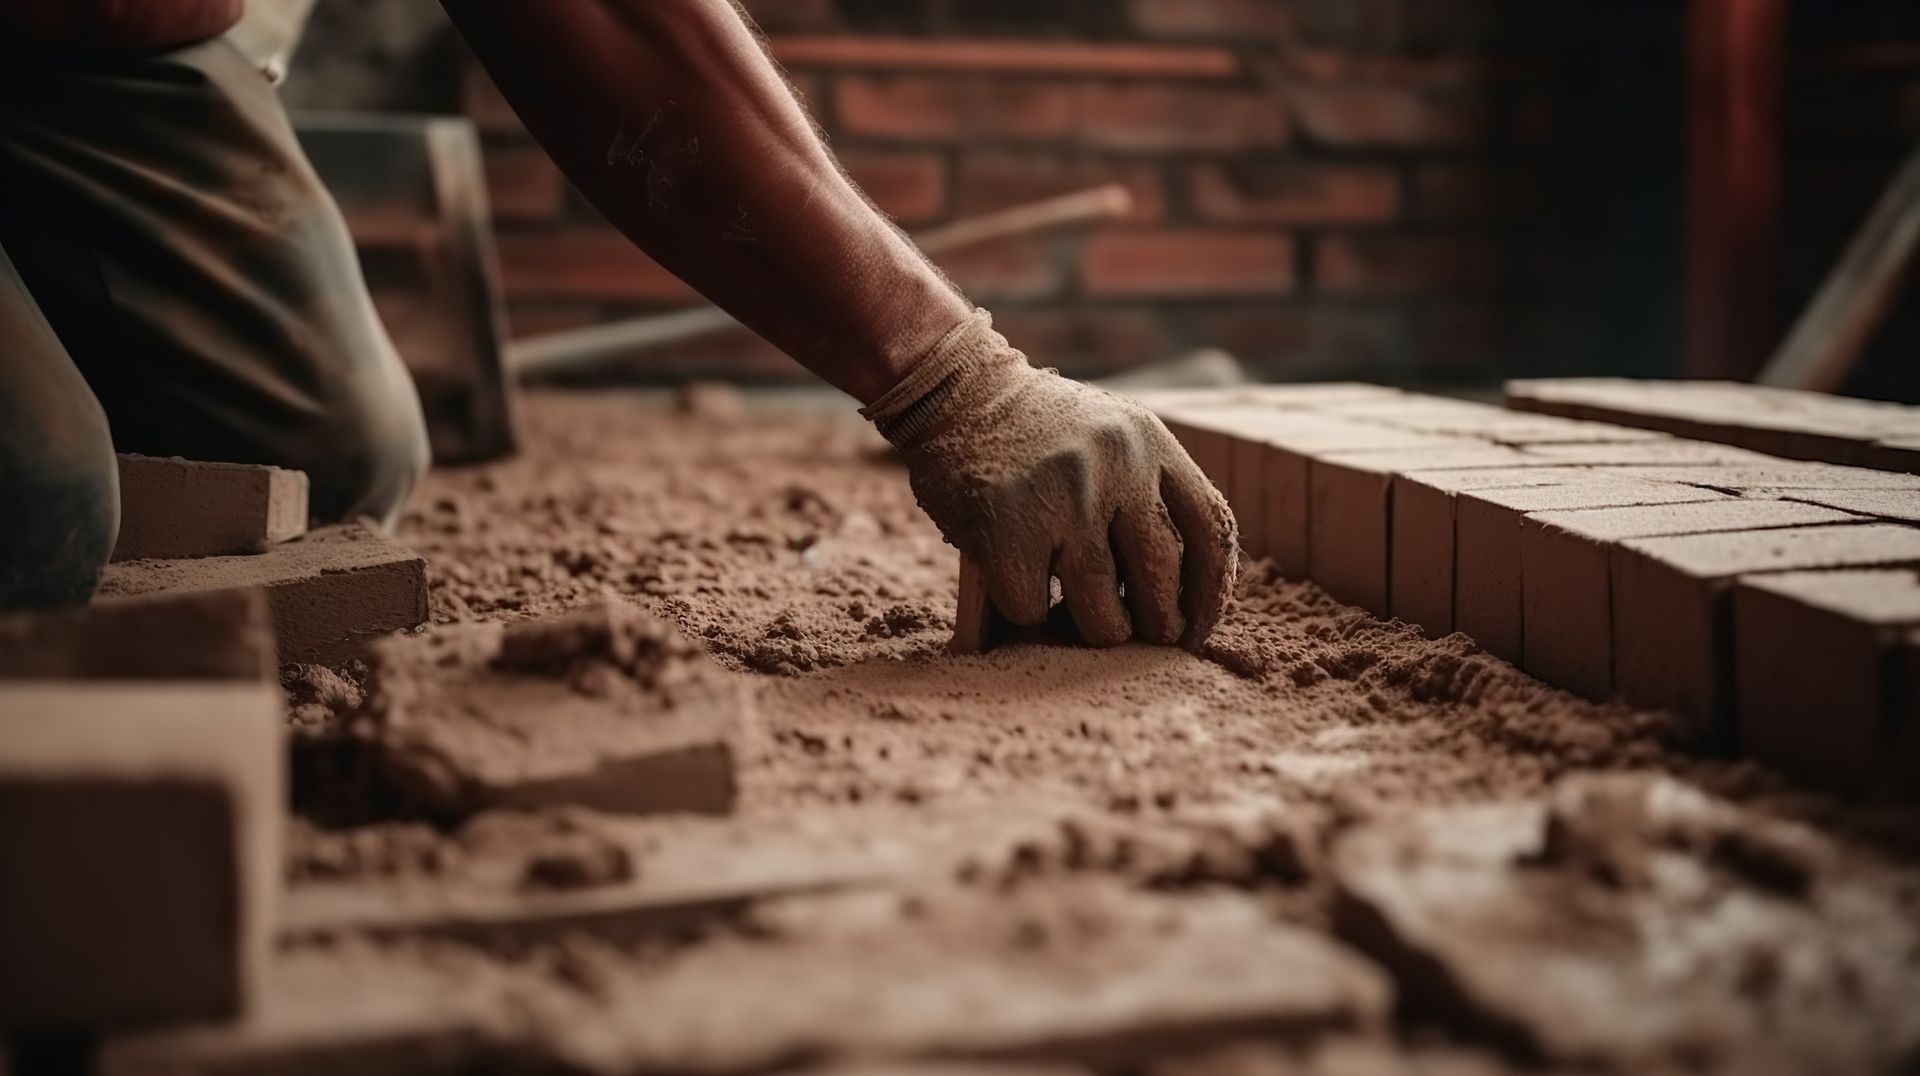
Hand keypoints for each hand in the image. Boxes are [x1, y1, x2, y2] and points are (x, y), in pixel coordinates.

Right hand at [863, 312, 1236, 647]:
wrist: (954, 390)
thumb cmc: (1038, 434)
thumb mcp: (1111, 437)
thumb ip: (1150, 495)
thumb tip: (1183, 603)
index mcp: (1150, 441)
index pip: (1211, 532)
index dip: (1211, 595)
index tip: (1195, 630)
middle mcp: (1116, 465)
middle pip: (1161, 582)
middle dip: (1155, 625)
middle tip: (1139, 634)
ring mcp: (1061, 498)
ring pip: (1102, 613)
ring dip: (1094, 629)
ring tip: (1078, 619)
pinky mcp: (1006, 530)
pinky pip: (1033, 609)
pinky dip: (1027, 611)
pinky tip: (1015, 580)